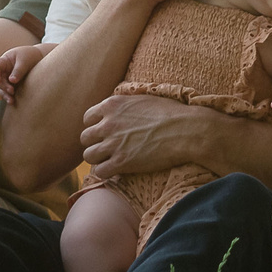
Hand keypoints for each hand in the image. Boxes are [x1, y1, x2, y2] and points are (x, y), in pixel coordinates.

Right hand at [0, 42, 49, 103]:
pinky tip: (12, 102)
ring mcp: (7, 80)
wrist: (39, 59)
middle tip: (11, 90)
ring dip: (5, 94)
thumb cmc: (30, 56)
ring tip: (11, 100)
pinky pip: (8, 93)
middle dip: (4, 86)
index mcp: (4, 61)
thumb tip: (12, 81)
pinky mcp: (13, 86)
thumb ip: (18, 70)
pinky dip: (9, 97)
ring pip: (2, 89)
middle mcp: (3, 72)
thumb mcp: (24, 61)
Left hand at [78, 92, 210, 176]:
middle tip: (108, 149)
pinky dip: (106, 173)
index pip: (88, 118)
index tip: (105, 133)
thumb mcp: (143, 98)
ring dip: (98, 159)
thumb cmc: (171, 113)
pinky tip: (117, 171)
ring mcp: (113, 143)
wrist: (186, 130)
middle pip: (85, 138)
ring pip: (88, 156)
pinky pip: (100, 171)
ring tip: (110, 161)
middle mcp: (108, 123)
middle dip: (95, 144)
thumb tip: (119, 107)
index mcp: (113, 105)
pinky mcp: (122, 162)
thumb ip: (125, 104)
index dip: (95, 127)